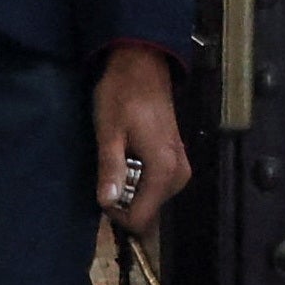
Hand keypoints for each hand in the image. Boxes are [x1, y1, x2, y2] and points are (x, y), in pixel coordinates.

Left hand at [92, 45, 190, 232]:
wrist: (143, 66)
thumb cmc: (122, 95)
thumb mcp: (109, 132)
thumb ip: (110, 169)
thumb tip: (107, 203)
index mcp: (164, 171)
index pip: (142, 219)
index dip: (117, 215)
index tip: (102, 192)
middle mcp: (179, 176)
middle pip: (148, 212)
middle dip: (125, 203)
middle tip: (107, 175)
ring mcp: (181, 169)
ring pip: (152, 200)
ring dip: (131, 190)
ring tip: (116, 161)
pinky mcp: (177, 161)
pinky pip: (157, 186)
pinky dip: (140, 180)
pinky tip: (128, 157)